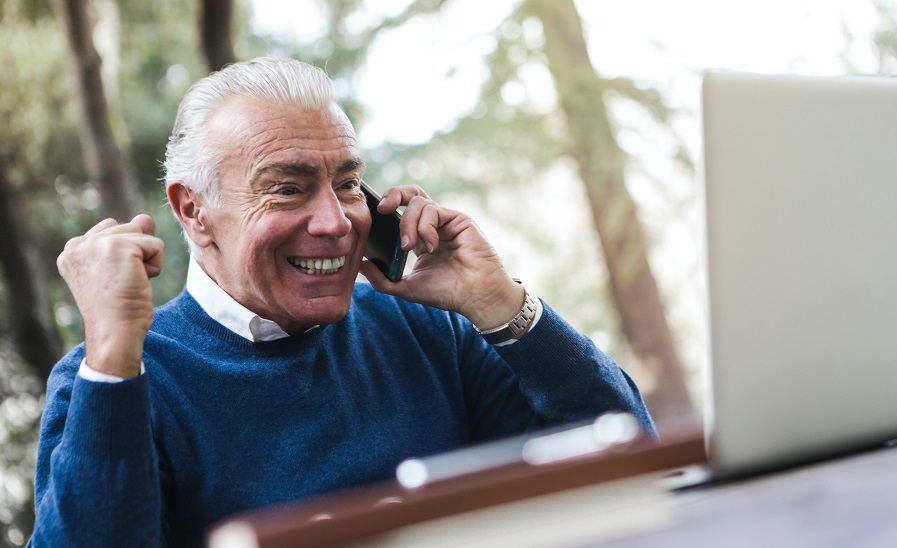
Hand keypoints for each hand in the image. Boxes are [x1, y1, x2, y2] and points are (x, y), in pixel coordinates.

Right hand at [57, 214, 164, 377]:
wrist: (115, 333)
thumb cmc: (117, 309)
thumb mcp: (118, 270)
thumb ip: (128, 240)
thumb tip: (144, 218)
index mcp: (71, 251)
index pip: (110, 231)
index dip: (123, 257)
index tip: (112, 283)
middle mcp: (78, 244)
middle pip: (127, 227)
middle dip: (135, 255)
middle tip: (122, 283)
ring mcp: (96, 243)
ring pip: (142, 233)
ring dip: (146, 259)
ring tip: (130, 282)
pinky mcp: (118, 247)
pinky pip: (156, 245)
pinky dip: (156, 265)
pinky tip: (139, 283)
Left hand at [358, 185, 523, 329]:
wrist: (475, 296)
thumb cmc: (447, 292)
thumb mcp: (407, 288)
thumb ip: (382, 280)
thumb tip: (360, 266)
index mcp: (420, 236)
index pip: (401, 211)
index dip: (386, 207)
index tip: (372, 217)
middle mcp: (433, 225)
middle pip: (410, 194)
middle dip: (393, 195)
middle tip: (381, 209)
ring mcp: (446, 220)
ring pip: (419, 203)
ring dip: (408, 224)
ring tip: (410, 247)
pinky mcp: (458, 219)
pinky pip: (434, 210)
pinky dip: (425, 227)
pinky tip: (430, 246)